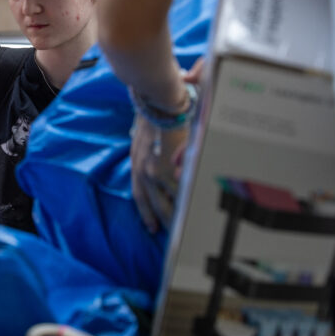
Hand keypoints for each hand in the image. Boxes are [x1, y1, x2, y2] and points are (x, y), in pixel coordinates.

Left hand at [130, 60, 203, 233]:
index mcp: (137, 160)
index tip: (152, 226)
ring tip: (190, 230)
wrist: (157, 99)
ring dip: (178, 216)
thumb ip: (147, 139)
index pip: (139, 193)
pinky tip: (198, 212)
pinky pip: (180, 193)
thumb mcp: (143, 128)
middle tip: (172, 236)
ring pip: (168, 202)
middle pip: (152, 204)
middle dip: (162, 221)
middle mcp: (142, 170)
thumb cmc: (153, 108)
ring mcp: (154, 172)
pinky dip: (188, 203)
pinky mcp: (168, 170)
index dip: (146, 211)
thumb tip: (148, 136)